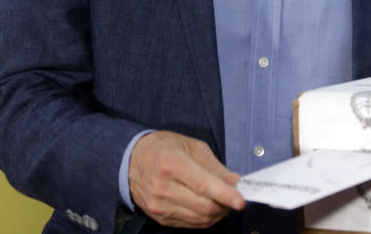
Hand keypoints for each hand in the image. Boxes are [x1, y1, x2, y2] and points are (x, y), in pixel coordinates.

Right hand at [129, 130, 244, 227]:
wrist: (131, 160)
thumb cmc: (163, 148)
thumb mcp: (191, 145)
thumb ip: (214, 166)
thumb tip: (233, 182)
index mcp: (171, 163)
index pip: (202, 185)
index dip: (224, 194)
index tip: (240, 200)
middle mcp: (162, 187)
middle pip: (203, 206)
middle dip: (225, 204)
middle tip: (234, 195)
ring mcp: (159, 205)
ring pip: (199, 218)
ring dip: (217, 212)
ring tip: (222, 199)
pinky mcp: (159, 217)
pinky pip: (190, 224)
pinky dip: (204, 217)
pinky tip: (208, 205)